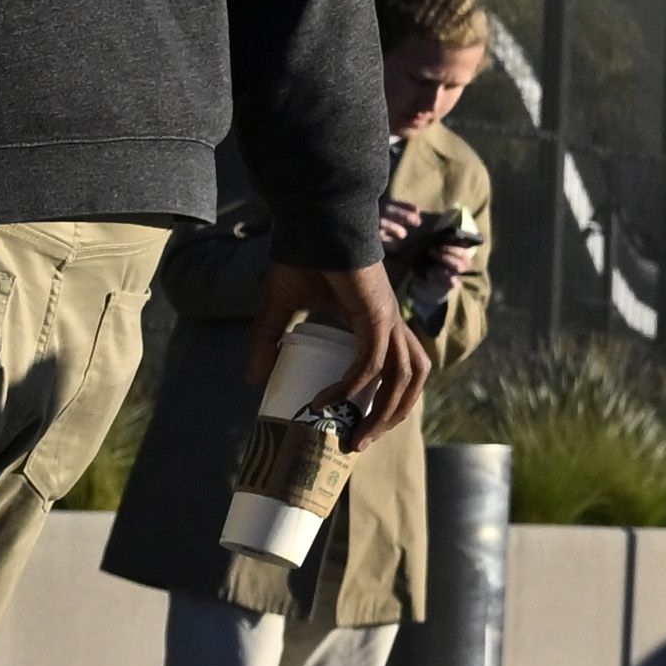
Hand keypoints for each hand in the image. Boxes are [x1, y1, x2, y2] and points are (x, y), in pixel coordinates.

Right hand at [264, 257, 425, 435]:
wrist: (311, 221)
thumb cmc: (301, 257)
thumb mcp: (279, 308)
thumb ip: (268, 341)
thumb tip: (254, 380)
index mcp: (379, 323)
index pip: (398, 372)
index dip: (386, 403)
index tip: (355, 431)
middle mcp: (391, 323)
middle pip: (412, 380)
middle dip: (389, 418)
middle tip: (357, 444)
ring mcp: (388, 318)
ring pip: (403, 377)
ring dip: (382, 411)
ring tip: (352, 436)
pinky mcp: (377, 313)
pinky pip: (371, 361)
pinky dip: (351, 386)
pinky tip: (327, 401)